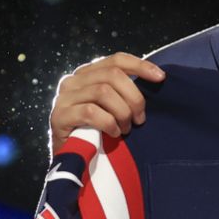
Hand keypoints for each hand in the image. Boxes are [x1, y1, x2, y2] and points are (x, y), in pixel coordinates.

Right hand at [49, 53, 165, 152]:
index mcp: (87, 74)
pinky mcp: (59, 116)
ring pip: (103, 91)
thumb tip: (156, 78)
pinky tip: (114, 133)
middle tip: (140, 119)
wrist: (71, 158)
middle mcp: (73, 81)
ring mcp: (63, 97)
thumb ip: (123, 91)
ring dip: (122, 112)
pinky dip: (108, 123)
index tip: (160, 77)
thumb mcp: (111, 107)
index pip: (116, 60)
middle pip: (113, 75)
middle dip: (134, 97)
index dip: (140, 66)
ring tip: (126, 129)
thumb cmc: (97, 131)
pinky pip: (91, 112)